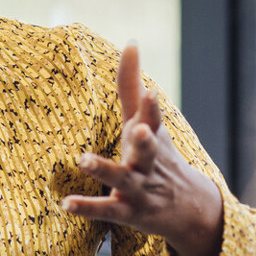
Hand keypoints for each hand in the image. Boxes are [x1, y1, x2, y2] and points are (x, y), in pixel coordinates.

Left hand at [61, 44, 223, 255]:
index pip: (155, 118)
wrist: (189, 209)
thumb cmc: (159, 156)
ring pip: (123, 180)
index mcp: (152, 137)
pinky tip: (66, 203)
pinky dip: (87, 207)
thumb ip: (132, 85)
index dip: (151, 105)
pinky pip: (106, 210)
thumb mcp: (147, 122)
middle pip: (149, 150)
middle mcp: (149, 162)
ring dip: (104, 170)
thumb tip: (130, 42)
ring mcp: (139, 189)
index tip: (150, 90)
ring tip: (83, 159)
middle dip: (146, 140)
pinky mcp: (128, 212)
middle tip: (140, 129)